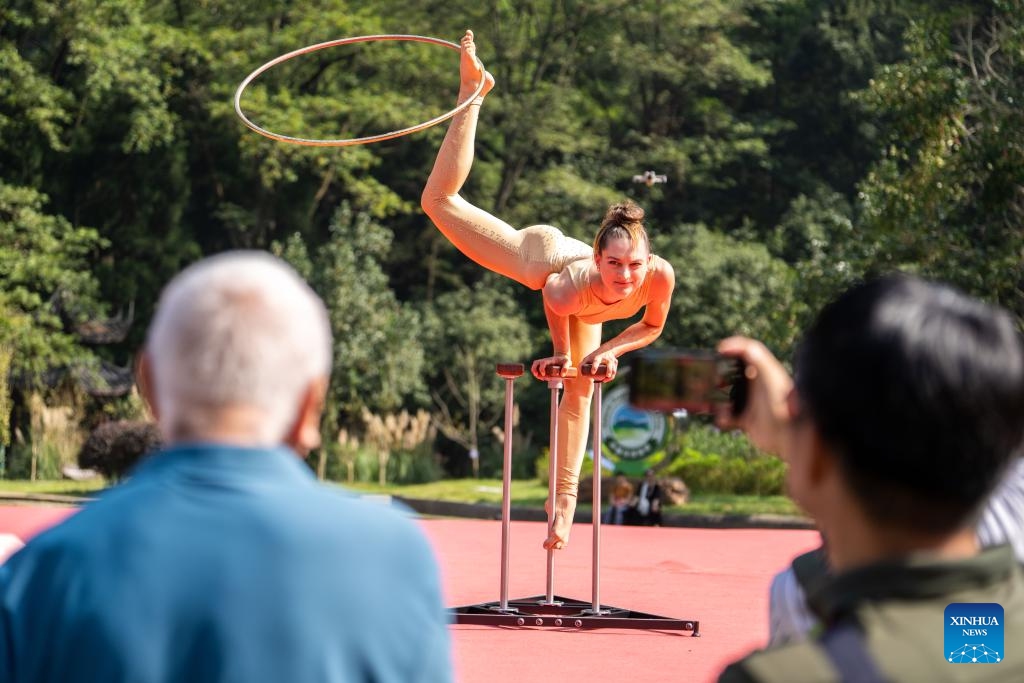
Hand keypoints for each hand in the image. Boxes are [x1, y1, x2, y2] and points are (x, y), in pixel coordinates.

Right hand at [532, 355, 572, 379]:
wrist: (562, 358)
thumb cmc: (564, 361)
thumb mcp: (567, 363)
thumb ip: (565, 368)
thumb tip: (562, 375)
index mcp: (550, 360)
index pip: (543, 363)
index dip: (541, 369)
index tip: (544, 374)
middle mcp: (545, 361)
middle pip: (536, 363)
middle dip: (534, 370)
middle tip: (537, 375)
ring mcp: (543, 364)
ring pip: (535, 366)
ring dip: (535, 373)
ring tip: (542, 379)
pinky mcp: (543, 367)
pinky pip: (537, 370)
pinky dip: (538, 375)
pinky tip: (543, 378)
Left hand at [580, 350, 618, 379]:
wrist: (607, 349)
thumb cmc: (595, 355)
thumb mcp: (589, 357)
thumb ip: (582, 364)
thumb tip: (578, 372)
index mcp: (598, 357)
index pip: (596, 361)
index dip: (594, 367)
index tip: (593, 373)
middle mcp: (605, 358)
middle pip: (609, 364)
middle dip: (609, 370)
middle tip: (607, 376)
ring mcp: (611, 360)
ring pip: (613, 368)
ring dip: (611, 375)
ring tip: (605, 380)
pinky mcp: (615, 362)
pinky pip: (615, 369)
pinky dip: (613, 375)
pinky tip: (609, 379)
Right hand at [716, 336, 794, 455]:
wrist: (789, 435)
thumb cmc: (781, 401)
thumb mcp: (768, 371)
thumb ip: (751, 352)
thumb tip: (724, 346)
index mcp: (762, 370)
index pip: (744, 353)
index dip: (731, 350)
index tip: (718, 352)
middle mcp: (756, 385)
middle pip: (731, 374)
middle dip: (717, 376)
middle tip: (708, 378)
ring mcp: (750, 402)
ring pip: (725, 395)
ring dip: (715, 399)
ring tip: (709, 402)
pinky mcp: (747, 420)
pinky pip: (727, 417)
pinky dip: (722, 417)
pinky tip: (724, 419)